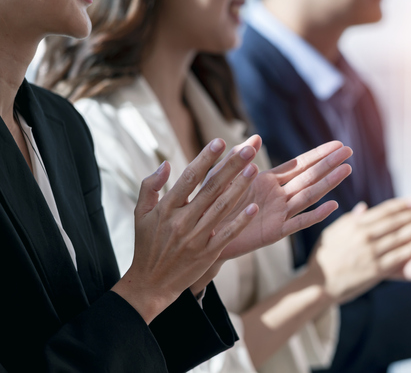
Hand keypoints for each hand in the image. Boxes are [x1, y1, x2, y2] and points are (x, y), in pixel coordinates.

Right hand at [112, 139, 259, 323]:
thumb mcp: (140, 214)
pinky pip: (227, 234)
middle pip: (210, 188)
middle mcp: (182, 221)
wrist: (150, 283)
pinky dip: (240, 221)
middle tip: (248, 149)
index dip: (206, 159)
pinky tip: (253, 206)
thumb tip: (165, 163)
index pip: (189, 178)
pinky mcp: (207, 253)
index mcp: (166, 208)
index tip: (221, 141)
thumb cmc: (146, 245)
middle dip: (230, 167)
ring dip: (239, 188)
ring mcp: (195, 238)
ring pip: (222, 208)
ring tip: (254, 169)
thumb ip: (150, 187)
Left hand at [206, 138, 352, 260]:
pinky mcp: (275, 231)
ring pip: (308, 195)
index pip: (299, 164)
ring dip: (328, 183)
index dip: (319, 154)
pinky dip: (316, 215)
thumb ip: (239, 158)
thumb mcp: (222, 177)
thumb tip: (256, 137)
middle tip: (349, 151)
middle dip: (329, 163)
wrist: (202, 235)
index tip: (338, 144)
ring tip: (346, 170)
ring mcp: (279, 213)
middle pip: (309, 176)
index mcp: (268, 180)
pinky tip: (333, 206)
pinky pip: (298, 222)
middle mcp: (278, 195)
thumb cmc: (211, 204)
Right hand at [306, 191, 410, 303]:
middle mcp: (363, 235)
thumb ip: (350, 219)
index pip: (386, 209)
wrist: (317, 285)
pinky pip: (399, 256)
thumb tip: (364, 207)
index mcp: (355, 224)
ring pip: (399, 237)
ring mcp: (370, 252)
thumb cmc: (324, 257)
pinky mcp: (375, 269)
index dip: (407, 202)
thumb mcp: (332, 232)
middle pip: (395, 220)